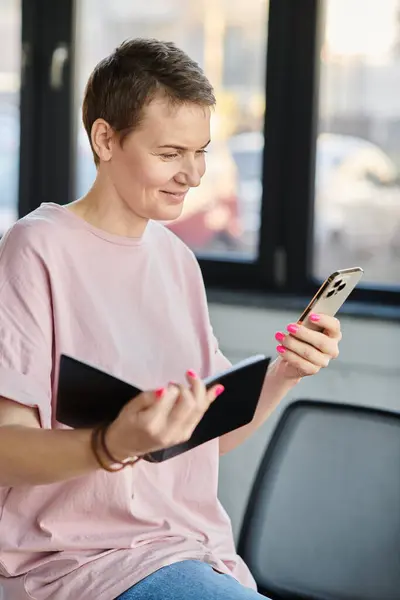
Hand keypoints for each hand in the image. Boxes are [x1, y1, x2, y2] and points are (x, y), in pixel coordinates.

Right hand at [105, 371, 224, 460]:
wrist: (126, 446)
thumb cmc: (126, 424)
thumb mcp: (130, 407)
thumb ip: (148, 396)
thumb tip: (165, 388)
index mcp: (152, 424)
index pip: (170, 398)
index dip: (171, 387)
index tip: (166, 384)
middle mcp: (168, 432)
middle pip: (189, 403)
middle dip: (186, 386)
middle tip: (175, 382)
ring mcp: (179, 435)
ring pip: (198, 409)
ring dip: (199, 390)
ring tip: (192, 377)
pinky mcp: (185, 436)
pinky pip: (200, 415)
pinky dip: (207, 400)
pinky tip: (217, 388)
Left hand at [274, 313, 341, 378]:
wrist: (291, 359)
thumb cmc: (300, 339)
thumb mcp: (304, 328)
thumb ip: (306, 324)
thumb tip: (302, 322)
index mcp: (333, 334)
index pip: (334, 326)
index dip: (324, 321)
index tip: (311, 316)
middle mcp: (332, 349)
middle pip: (322, 341)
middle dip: (304, 333)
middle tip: (289, 327)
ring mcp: (323, 361)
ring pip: (308, 352)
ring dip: (292, 343)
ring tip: (280, 337)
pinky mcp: (313, 370)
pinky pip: (301, 363)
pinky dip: (288, 354)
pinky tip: (280, 348)